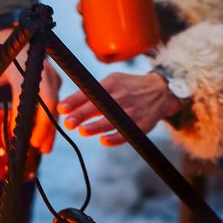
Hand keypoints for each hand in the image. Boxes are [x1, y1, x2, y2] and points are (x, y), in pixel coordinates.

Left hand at [0, 29, 61, 153]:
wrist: (16, 36)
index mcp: (20, 69)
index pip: (24, 97)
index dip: (21, 118)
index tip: (14, 135)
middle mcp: (39, 72)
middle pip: (48, 104)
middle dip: (43, 128)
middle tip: (34, 146)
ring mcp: (51, 76)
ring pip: (56, 107)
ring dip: (50, 130)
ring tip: (43, 149)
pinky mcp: (56, 80)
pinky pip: (57, 105)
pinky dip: (52, 123)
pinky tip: (46, 138)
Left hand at [57, 72, 182, 145]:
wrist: (160, 92)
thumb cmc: (129, 87)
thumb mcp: (113, 81)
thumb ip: (93, 91)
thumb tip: (70, 105)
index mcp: (111, 84)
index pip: (89, 93)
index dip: (74, 101)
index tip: (62, 108)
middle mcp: (121, 96)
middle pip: (98, 106)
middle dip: (81, 115)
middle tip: (68, 123)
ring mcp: (132, 110)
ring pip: (111, 120)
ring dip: (95, 127)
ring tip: (82, 131)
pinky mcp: (141, 124)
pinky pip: (126, 133)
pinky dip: (114, 138)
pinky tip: (103, 141)